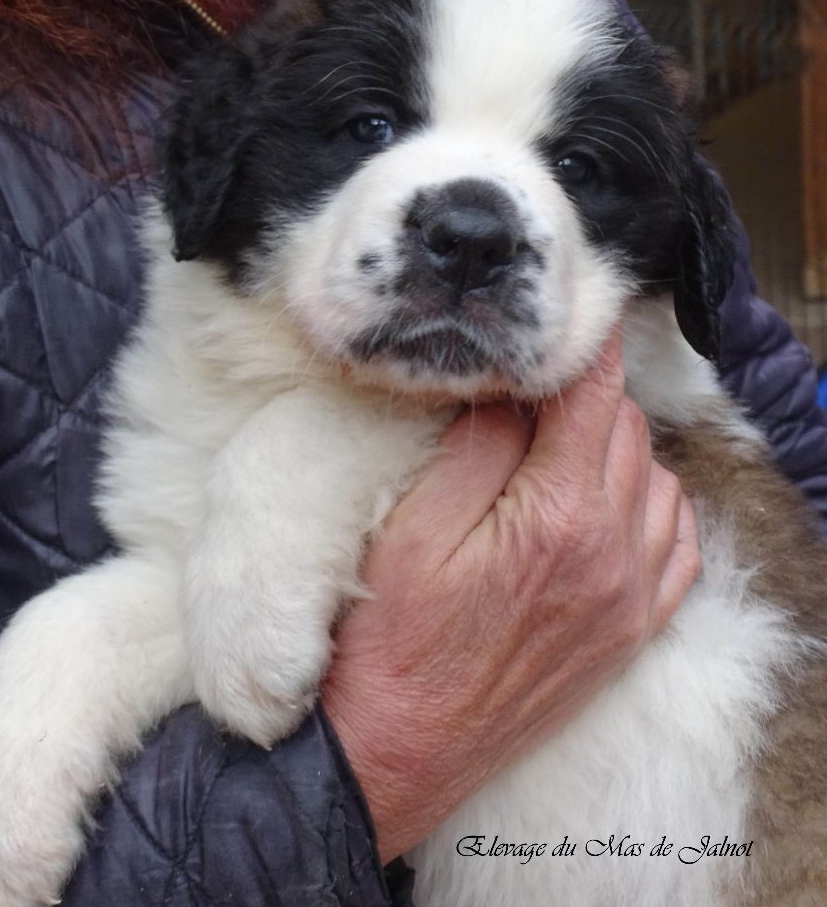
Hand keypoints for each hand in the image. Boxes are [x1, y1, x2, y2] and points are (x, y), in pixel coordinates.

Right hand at [321, 331, 700, 863]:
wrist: (400, 751)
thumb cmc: (392, 641)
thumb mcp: (415, 529)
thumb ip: (478, 447)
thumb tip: (513, 390)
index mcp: (559, 520)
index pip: (592, 398)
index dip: (583, 347)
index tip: (572, 318)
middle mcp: (614, 556)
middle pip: (626, 431)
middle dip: (584, 395)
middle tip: (529, 389)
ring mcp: (631, 600)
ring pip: (658, 479)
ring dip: (616, 446)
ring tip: (555, 446)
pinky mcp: (630, 633)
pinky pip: (676, 545)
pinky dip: (652, 504)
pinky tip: (607, 501)